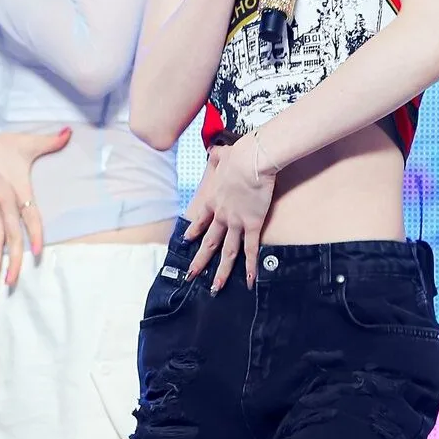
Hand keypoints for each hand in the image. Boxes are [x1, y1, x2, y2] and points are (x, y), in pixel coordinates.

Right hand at [0, 127, 71, 285]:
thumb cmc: (4, 146)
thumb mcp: (28, 142)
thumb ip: (51, 142)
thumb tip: (69, 132)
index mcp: (18, 190)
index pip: (30, 216)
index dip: (35, 233)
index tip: (38, 251)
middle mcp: (3, 202)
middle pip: (10, 234)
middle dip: (12, 257)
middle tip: (13, 280)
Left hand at [183, 135, 276, 291]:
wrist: (251, 160)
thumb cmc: (239, 155)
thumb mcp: (223, 154)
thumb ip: (218, 156)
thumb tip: (214, 150)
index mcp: (214, 199)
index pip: (202, 219)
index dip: (195, 230)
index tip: (187, 240)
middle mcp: (222, 214)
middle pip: (209, 242)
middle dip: (200, 260)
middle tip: (191, 275)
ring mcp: (236, 222)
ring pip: (227, 252)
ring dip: (221, 271)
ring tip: (215, 288)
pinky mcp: (252, 225)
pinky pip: (250, 250)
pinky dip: (250, 266)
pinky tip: (251, 282)